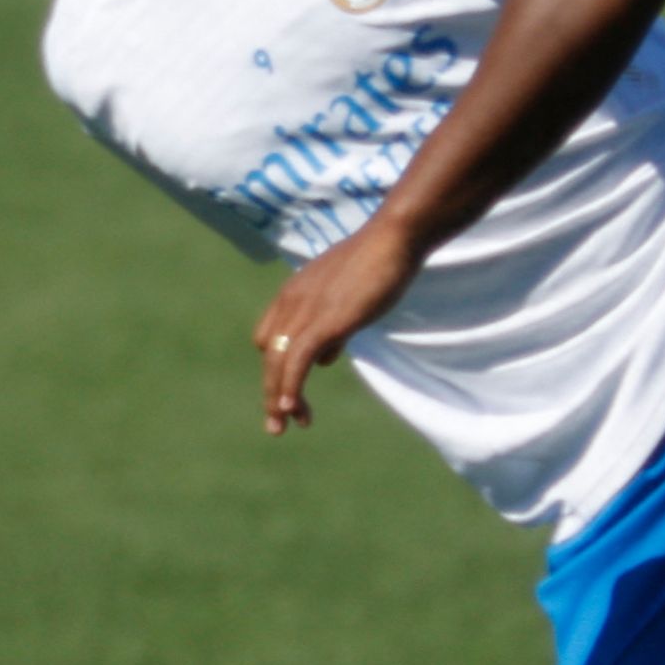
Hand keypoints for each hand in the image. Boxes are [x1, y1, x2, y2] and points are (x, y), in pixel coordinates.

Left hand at [252, 221, 422, 433]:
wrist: (393, 239)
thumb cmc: (379, 263)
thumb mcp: (349, 298)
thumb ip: (334, 328)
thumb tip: (324, 359)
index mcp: (293, 294)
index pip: (271, 337)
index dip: (279, 367)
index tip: (294, 390)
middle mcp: (290, 303)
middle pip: (270, 355)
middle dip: (271, 392)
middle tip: (278, 424)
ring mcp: (305, 312)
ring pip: (278, 363)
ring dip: (277, 398)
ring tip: (285, 425)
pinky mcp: (324, 322)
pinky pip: (297, 360)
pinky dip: (290, 387)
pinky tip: (291, 409)